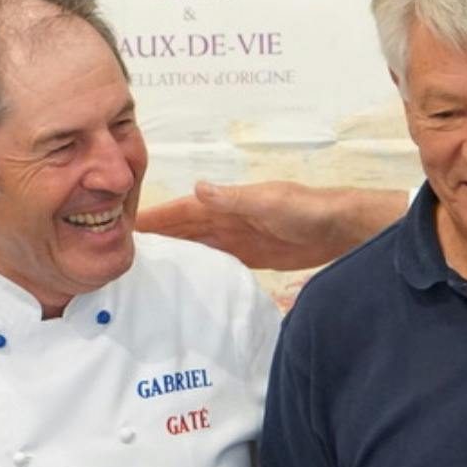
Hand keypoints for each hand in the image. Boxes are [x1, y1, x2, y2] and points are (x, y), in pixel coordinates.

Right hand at [135, 181, 407, 270]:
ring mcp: (242, 238)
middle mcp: (231, 219)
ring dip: (177, 253)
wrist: (343, 228)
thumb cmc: (308, 209)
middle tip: (124, 251)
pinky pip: (221, 261)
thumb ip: (233, 199)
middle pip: (186, 229)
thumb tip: (197, 188)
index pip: (184, 210)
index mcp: (229, 202)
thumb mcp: (269, 202)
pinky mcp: (255, 257)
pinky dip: (202, 266)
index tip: (126, 225)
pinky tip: (187, 278)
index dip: (157, 217)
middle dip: (159, 236)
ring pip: (200, 245)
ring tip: (147, 267)